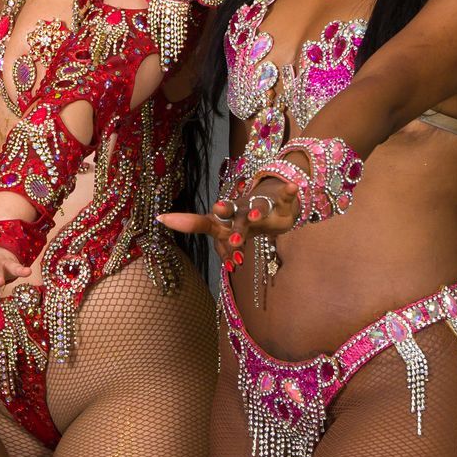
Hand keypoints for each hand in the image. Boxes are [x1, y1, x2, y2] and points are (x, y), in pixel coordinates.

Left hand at [160, 176, 298, 281]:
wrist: (273, 205)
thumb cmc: (245, 222)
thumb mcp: (232, 234)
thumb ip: (226, 250)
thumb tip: (229, 268)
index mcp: (225, 219)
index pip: (202, 222)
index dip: (184, 221)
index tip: (162, 219)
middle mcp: (240, 208)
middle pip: (231, 212)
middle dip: (226, 216)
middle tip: (225, 235)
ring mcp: (260, 203)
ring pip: (256, 206)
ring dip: (256, 212)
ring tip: (256, 217)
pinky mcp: (281, 200)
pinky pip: (285, 194)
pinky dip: (289, 191)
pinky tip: (294, 188)